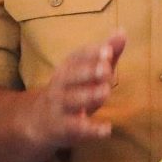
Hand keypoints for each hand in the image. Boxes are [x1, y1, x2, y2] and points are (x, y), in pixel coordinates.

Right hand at [27, 31, 125, 151]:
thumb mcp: (88, 72)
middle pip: (71, 76)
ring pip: (71, 100)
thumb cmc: (72, 91)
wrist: (39, 120)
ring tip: (106, 91)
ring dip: (88, 96)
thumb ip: (106, 54)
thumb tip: (122, 31)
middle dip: (88, 72)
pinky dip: (91, 130)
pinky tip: (107, 130)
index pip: (76, 57)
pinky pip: (76, 128)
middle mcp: (60, 85)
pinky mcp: (62, 128)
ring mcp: (59, 106)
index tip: (107, 50)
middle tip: (106, 69)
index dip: (91, 53)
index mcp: (67, 68)